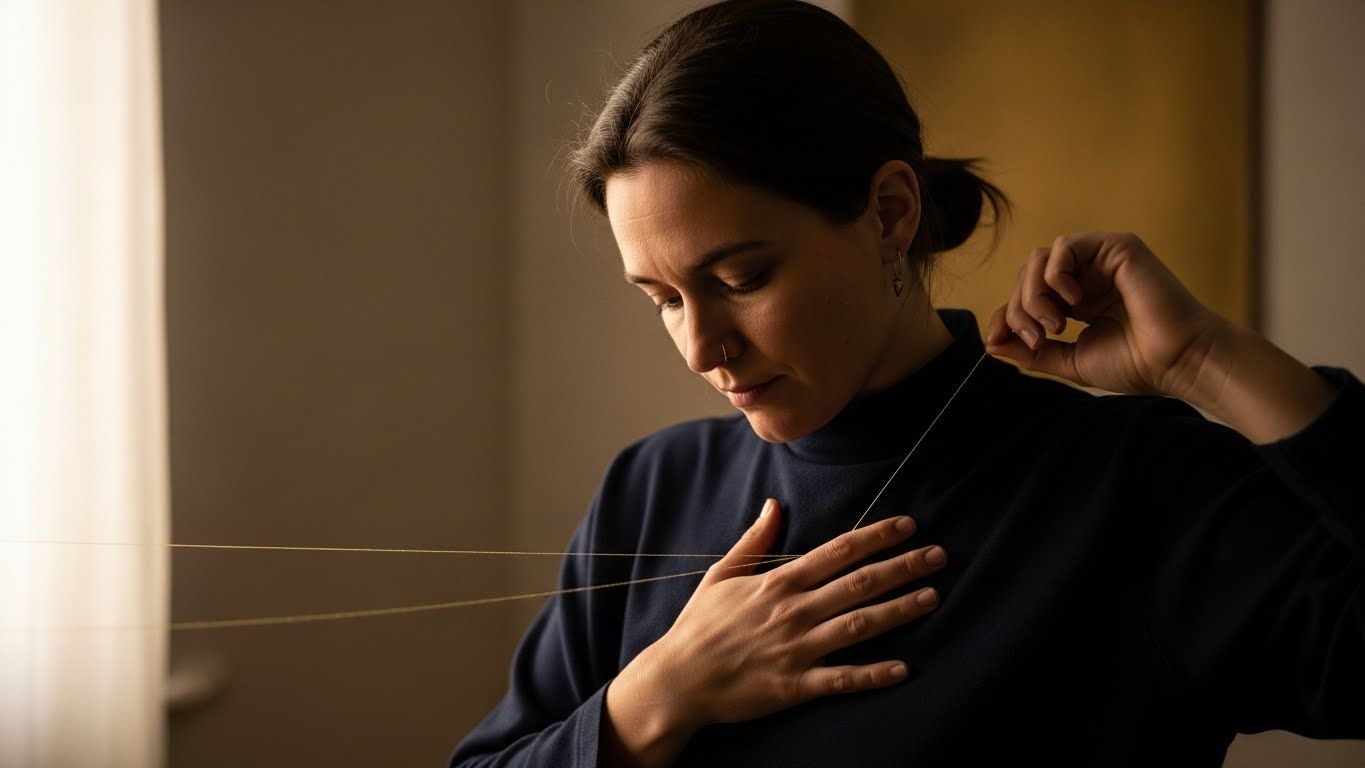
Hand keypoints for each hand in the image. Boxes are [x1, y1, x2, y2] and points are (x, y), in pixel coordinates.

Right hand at [643, 499, 944, 728]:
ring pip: (859, 625)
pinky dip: (873, 674)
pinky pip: (842, 679)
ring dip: (899, 610)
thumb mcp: (721, 575)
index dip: (876, 536)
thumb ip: (754, 541)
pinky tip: (903, 668)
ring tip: (932, 597)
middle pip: (859, 583)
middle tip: (939, 555)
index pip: (838, 551)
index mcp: (778, 582)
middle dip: (903, 567)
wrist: (678, 679)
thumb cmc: (700, 626)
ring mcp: (797, 649)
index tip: (908, 525)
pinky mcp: (795, 686)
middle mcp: (793, 611)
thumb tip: (775, 504)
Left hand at [984, 231, 1228, 398]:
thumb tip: (990, 344)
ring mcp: (1101, 259)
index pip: (1025, 296)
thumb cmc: (1134, 363)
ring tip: (1055, 325)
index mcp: (1077, 301)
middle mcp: (1087, 277)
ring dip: (1033, 295)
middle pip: (1026, 277)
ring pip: (1039, 260)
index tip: (996, 340)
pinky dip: (1055, 275)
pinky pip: (1064, 246)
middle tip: (1037, 338)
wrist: (1175, 360)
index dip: (1004, 315)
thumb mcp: (1069, 361)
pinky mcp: (1116, 246)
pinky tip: (1073, 302)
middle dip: (1018, 310)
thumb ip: (1032, 351)